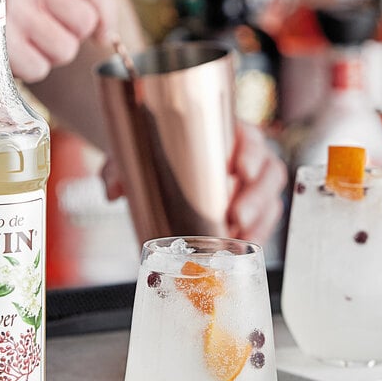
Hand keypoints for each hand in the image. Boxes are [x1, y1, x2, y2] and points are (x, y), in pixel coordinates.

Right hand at [0, 0, 115, 80]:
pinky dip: (24, 72)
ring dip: (44, 56)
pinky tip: (1, 56)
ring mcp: (10, 9)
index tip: (104, 33)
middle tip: (37, 36)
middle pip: (82, 22)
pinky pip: (39, 70)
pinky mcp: (0, 43)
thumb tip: (102, 24)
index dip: (105, 14)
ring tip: (12, 43)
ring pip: (63, 50)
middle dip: (67, 38)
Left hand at [101, 122, 286, 245]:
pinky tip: (243, 248)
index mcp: (225, 132)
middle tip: (237, 216)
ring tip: (241, 237)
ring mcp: (248, 184)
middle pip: (267, 172)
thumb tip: (111, 191)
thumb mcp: (133, 154)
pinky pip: (263, 221)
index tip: (240, 168)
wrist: (154, 162)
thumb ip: (119, 168)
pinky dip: (257, 235)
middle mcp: (244, 156)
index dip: (251, 153)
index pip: (250, 138)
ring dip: (260, 220)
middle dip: (257, 196)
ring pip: (270, 199)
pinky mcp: (247, 208)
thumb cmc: (151, 152)